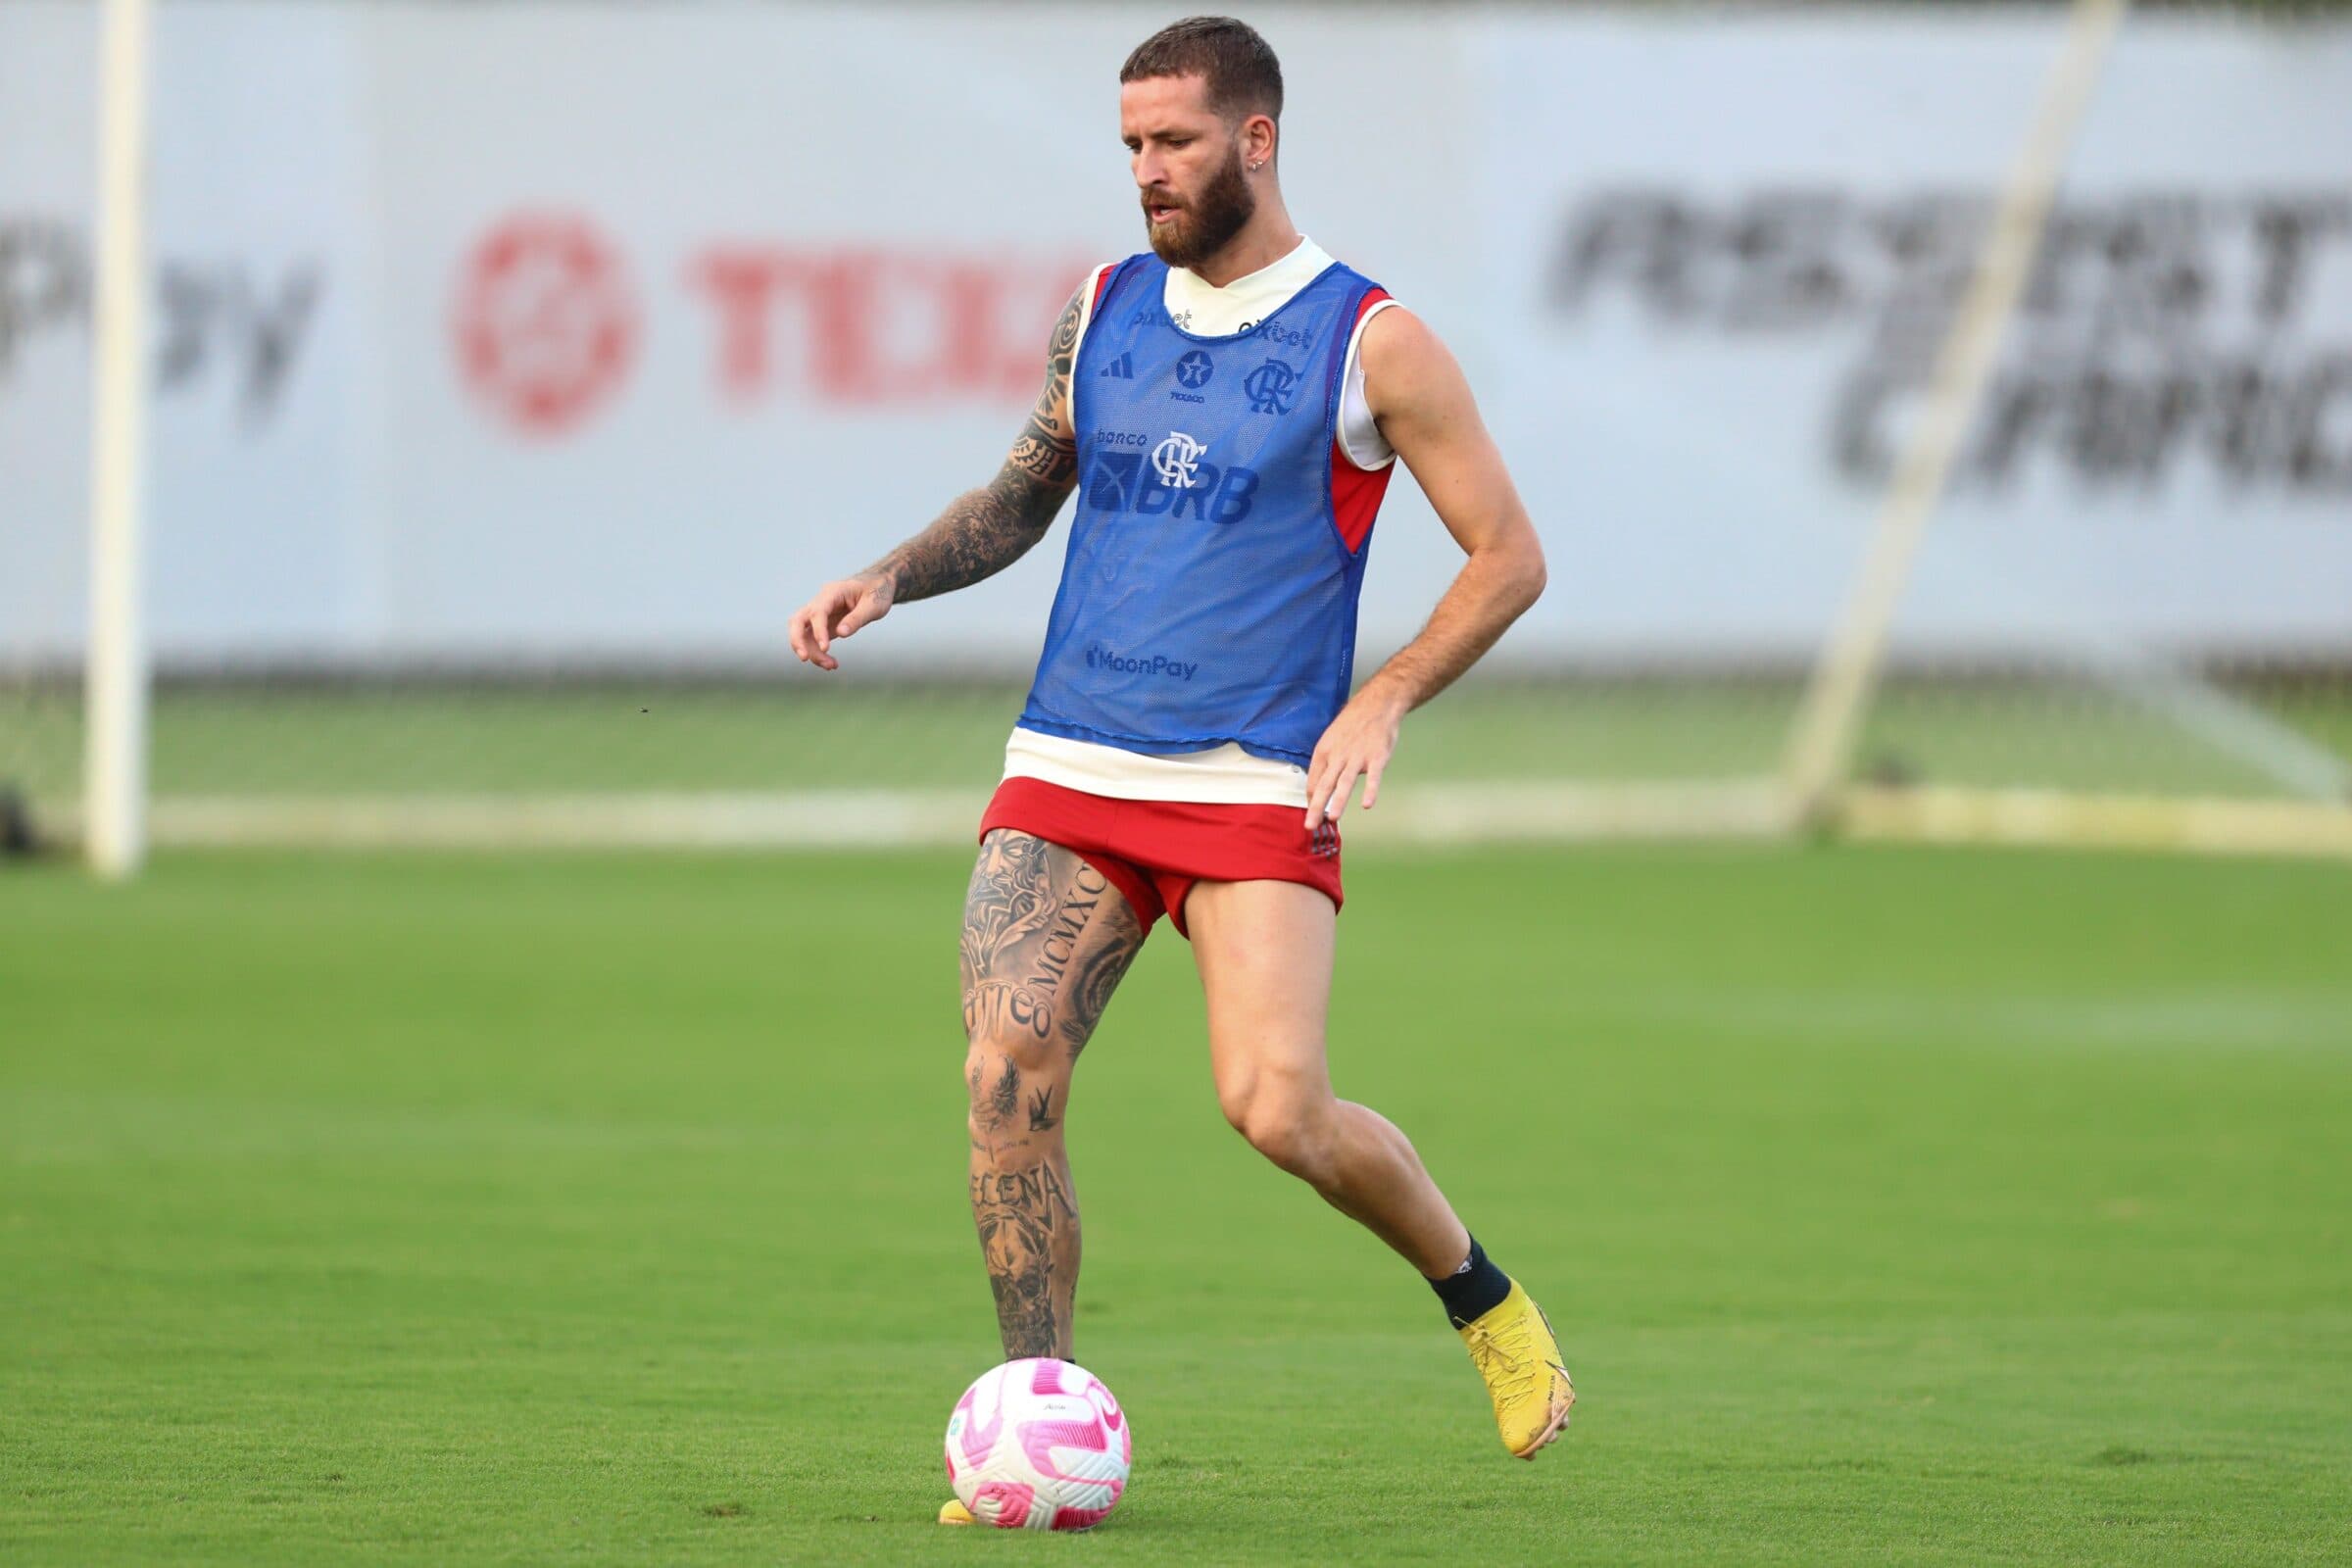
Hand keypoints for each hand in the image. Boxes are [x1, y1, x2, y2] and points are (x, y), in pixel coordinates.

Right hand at [787, 572, 894, 670]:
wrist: (877, 587)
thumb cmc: (876, 593)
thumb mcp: (873, 605)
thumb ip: (857, 618)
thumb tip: (841, 633)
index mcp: (832, 592)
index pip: (817, 612)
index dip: (818, 631)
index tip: (825, 649)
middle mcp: (821, 602)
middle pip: (797, 620)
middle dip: (797, 640)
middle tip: (805, 659)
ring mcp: (819, 614)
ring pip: (803, 633)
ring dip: (812, 652)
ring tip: (831, 666)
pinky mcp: (823, 625)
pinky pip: (813, 640)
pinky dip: (818, 653)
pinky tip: (832, 663)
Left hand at [1303, 688, 1406, 828]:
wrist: (1376, 704)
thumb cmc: (1352, 725)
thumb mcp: (1331, 740)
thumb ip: (1324, 765)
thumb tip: (1315, 790)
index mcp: (1324, 751)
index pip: (1314, 780)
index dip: (1312, 799)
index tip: (1312, 816)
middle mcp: (1338, 755)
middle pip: (1325, 784)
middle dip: (1316, 807)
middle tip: (1310, 826)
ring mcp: (1358, 756)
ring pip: (1345, 782)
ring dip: (1338, 800)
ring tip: (1332, 818)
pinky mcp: (1377, 757)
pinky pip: (1373, 776)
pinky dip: (1370, 790)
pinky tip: (1366, 804)